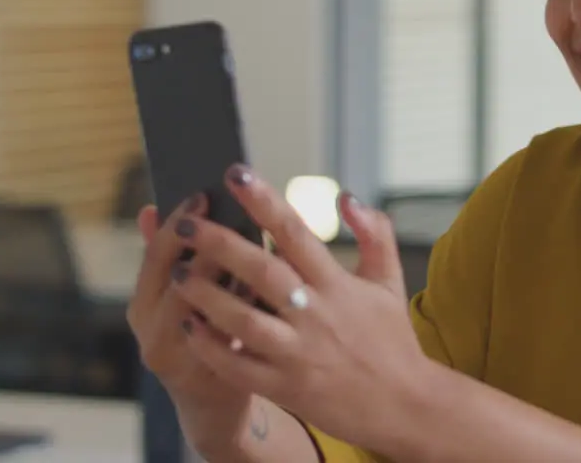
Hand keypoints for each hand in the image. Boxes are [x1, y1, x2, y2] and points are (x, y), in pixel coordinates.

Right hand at [126, 197, 255, 448]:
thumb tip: (151, 206)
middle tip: (238, 211)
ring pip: (208, 309)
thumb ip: (166, 253)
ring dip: (233, 277)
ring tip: (259, 244)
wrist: (212, 399)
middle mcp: (154, 331)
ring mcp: (183, 358)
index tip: (205, 193)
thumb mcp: (170, 295)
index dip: (180, 222)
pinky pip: (235, 338)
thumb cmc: (199, 331)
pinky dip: (251, 312)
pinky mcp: (216, 376)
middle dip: (210, 245)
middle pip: (182, 279)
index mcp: (143, 303)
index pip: (158, 254)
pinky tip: (271, 290)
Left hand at [167, 164, 430, 454]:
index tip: (236, 175)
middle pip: (260, 271)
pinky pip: (237, 365)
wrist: (403, 406)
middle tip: (186, 223)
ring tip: (177, 271)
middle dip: (219, 244)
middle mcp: (315, 314)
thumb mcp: (390, 282)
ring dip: (205, 294)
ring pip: (241, 320)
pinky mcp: (284, 386)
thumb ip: (374, 234)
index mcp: (337, 284)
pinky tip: (189, 325)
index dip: (264, 201)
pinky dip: (211, 345)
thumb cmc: (392, 340)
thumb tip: (346, 197)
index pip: (295, 233)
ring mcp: (297, 353)